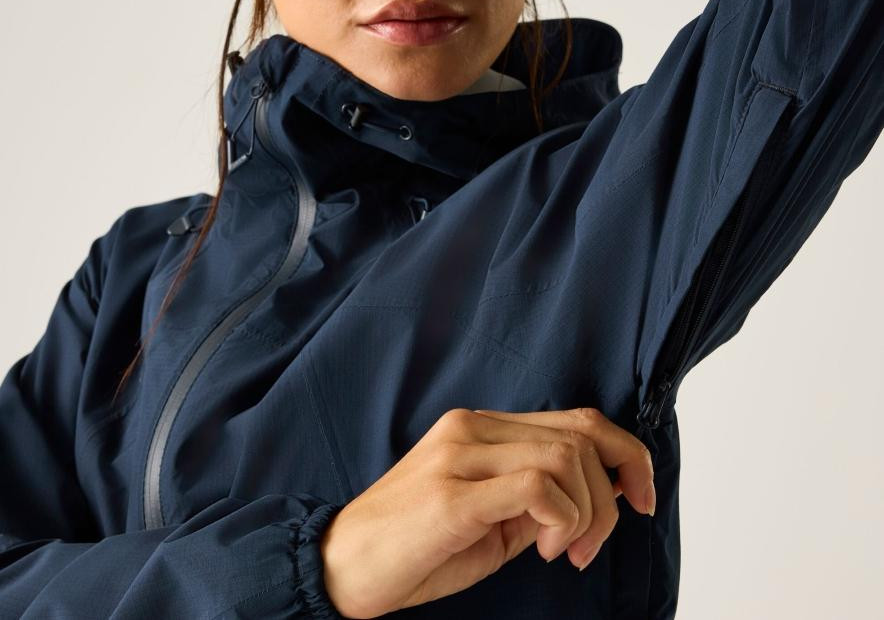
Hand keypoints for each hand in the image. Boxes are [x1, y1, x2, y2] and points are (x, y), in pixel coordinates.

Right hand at [319, 406, 654, 617]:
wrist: (342, 567)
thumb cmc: (416, 547)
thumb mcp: (490, 520)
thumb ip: (536, 501)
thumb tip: (598, 502)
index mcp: (480, 428)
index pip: (576, 419)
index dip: (626, 453)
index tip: (642, 498)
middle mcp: (472, 428)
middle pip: (581, 435)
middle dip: (612, 495)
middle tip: (589, 549)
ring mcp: (460, 455)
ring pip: (566, 456)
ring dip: (588, 513)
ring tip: (564, 552)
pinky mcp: (453, 493)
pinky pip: (536, 485)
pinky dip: (563, 518)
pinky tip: (547, 547)